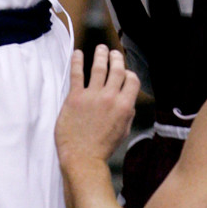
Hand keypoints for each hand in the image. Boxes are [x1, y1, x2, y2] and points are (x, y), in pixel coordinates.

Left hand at [55, 45, 139, 165]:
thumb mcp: (123, 132)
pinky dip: (77, 61)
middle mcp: (110, 97)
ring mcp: (92, 96)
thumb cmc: (102, 149)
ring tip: (100, 48)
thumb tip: (128, 103)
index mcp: (124, 106)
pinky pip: (77, 74)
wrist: (82, 159)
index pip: (131, 80)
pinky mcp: (75, 97)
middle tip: (113, 53)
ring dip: (100, 55)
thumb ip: (127, 115)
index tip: (125, 72)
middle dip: (116, 58)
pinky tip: (78, 54)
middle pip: (116, 69)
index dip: (129, 74)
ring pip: (99, 67)